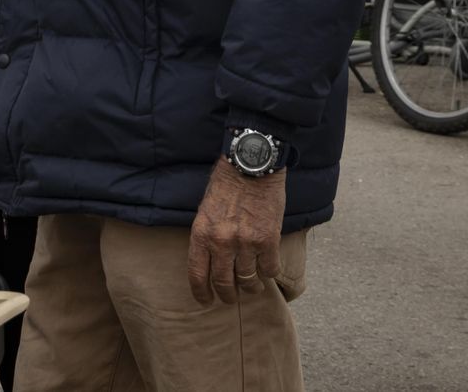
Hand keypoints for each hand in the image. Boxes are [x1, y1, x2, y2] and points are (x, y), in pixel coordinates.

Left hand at [187, 157, 286, 305]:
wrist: (250, 166)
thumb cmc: (226, 185)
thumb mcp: (205, 211)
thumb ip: (206, 236)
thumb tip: (210, 262)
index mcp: (201, 234)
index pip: (197, 275)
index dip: (201, 293)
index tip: (206, 301)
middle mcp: (221, 242)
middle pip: (224, 283)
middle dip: (227, 295)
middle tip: (231, 298)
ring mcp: (245, 243)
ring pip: (248, 280)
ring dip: (251, 287)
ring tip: (252, 287)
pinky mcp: (268, 240)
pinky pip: (269, 269)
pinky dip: (269, 272)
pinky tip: (267, 268)